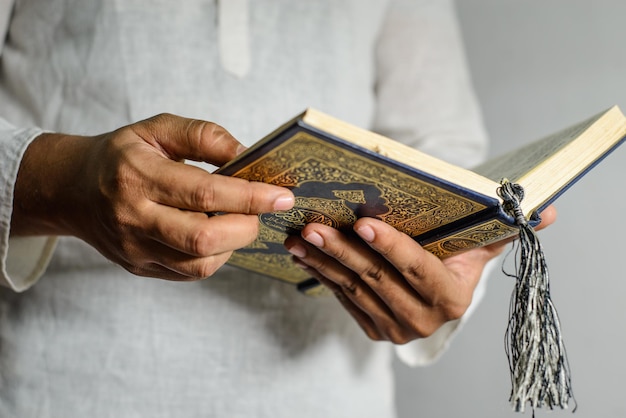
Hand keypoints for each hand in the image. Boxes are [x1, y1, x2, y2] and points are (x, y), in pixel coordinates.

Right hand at [12, 114, 294, 280]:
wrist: (71, 189)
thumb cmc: (120, 155)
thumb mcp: (157, 128)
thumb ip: (204, 136)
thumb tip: (248, 155)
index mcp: (137, 176)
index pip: (205, 193)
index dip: (250, 197)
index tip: (283, 196)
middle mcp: (133, 218)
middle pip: (204, 238)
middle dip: (246, 226)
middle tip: (261, 209)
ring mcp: (134, 249)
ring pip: (199, 264)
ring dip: (232, 243)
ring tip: (235, 219)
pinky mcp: (139, 268)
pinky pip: (189, 273)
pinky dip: (214, 255)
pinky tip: (215, 233)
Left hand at [284, 205, 556, 342]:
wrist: (439, 297)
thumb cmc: (458, 262)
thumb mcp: (481, 246)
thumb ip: (505, 228)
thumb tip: (548, 209)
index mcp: (451, 299)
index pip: (417, 269)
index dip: (391, 247)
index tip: (364, 223)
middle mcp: (422, 320)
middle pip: (377, 279)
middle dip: (343, 251)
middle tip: (316, 225)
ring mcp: (394, 329)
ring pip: (353, 289)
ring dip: (323, 262)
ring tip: (301, 237)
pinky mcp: (373, 330)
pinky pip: (342, 300)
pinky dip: (321, 275)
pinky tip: (304, 254)